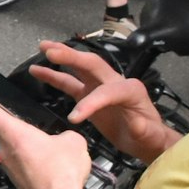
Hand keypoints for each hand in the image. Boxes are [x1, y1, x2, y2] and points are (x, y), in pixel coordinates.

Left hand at [0, 87, 93, 188]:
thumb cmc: (61, 173)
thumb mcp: (73, 142)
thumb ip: (65, 134)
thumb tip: (64, 139)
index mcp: (14, 133)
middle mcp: (6, 149)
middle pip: (7, 130)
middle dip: (21, 128)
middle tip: (37, 129)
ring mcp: (10, 166)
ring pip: (17, 148)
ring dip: (31, 147)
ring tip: (53, 153)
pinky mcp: (17, 179)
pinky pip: (24, 164)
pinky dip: (36, 163)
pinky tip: (52, 168)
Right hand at [24, 40, 177, 161]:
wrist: (146, 140)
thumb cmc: (150, 136)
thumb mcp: (150, 135)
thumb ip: (143, 128)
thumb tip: (135, 123)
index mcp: (130, 90)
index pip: (107, 91)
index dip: (90, 102)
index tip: (74, 118)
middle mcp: (114, 82)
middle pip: (91, 64)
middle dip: (72, 56)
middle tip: (50, 51)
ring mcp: (99, 86)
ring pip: (78, 68)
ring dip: (61, 57)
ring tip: (42, 48)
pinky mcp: (88, 94)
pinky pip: (69, 83)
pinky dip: (53, 76)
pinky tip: (37, 71)